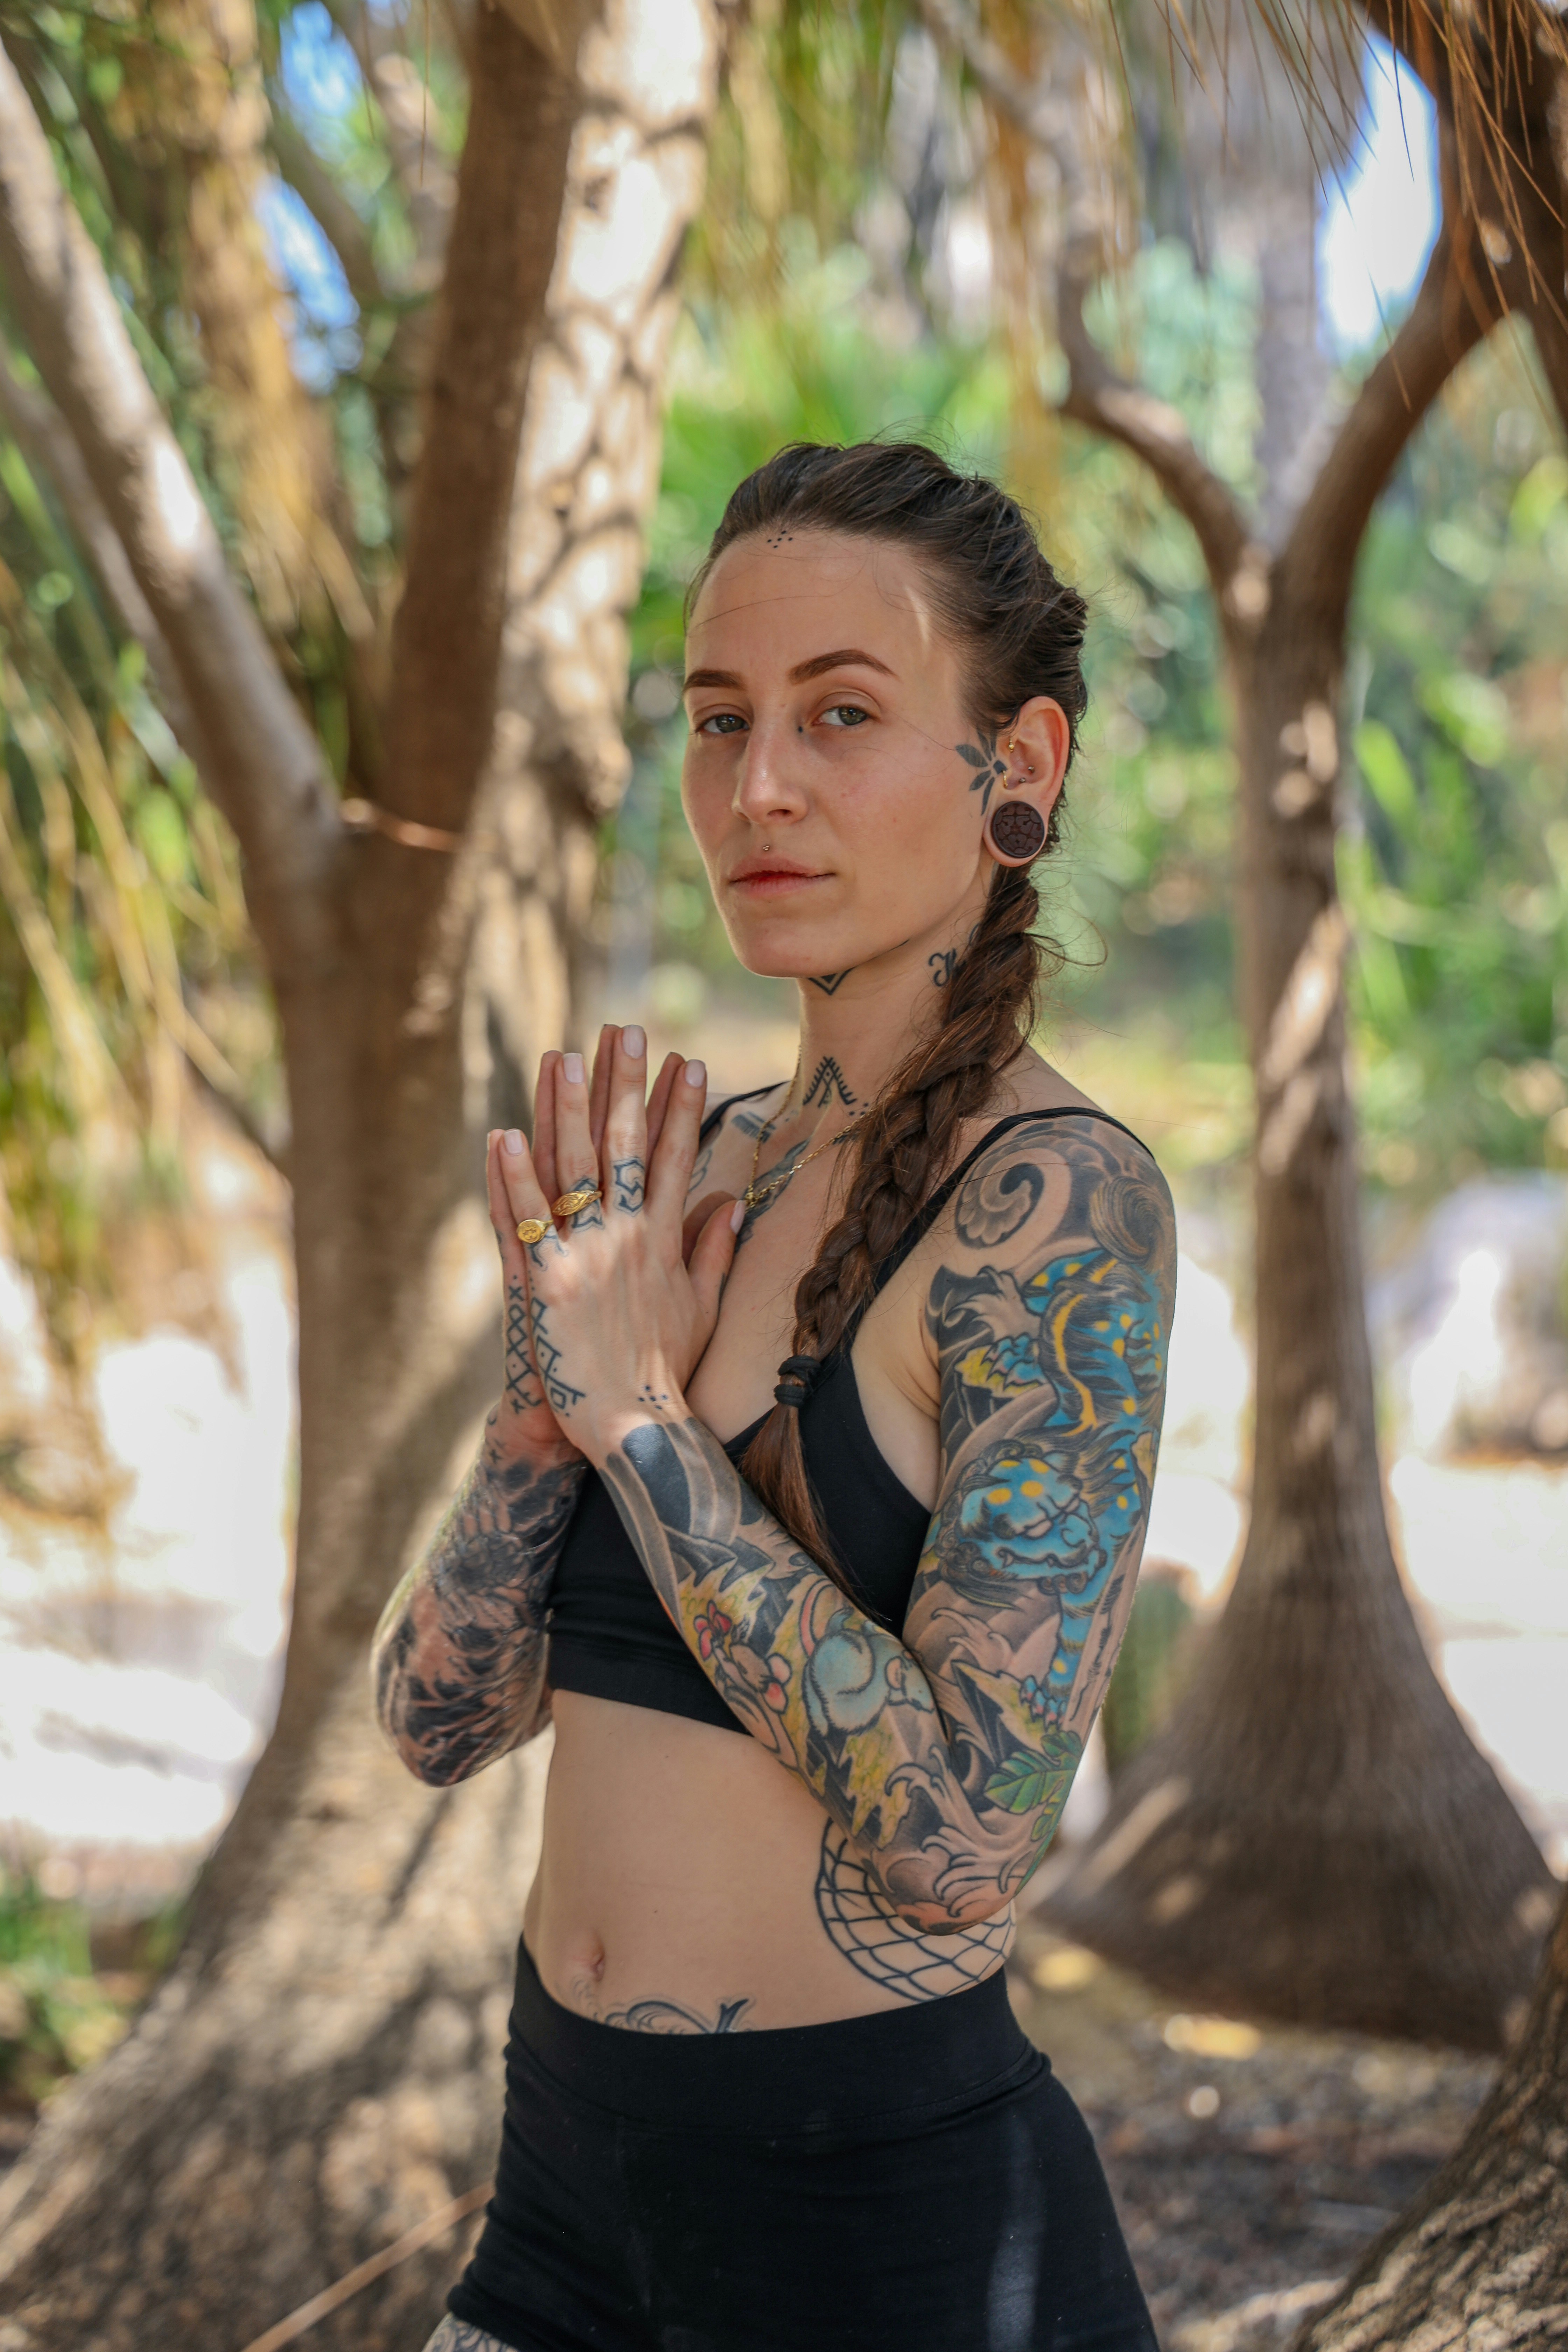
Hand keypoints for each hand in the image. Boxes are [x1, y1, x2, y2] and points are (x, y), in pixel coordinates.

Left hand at [496, 1027, 741, 1463]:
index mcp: (665, 1243)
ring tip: (563, 1054)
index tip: (689, 1061)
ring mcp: (587, 1257)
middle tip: (626, 1030)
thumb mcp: (701, 1310)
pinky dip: (512, 1177)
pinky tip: (504, 1134)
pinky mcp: (548, 1282)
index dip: (682, 1108)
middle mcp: (629, 1239)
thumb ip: (715, 1253)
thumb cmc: (666, 1375)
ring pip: (574, 1168)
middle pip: (628, 1146)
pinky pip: (524, 1219)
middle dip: (626, 1084)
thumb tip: (734, 1205)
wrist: (635, 1428)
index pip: (679, 1159)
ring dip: (566, 1107)